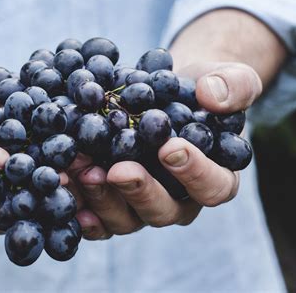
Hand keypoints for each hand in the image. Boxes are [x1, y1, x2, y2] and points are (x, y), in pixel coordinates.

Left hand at [71, 62, 262, 238]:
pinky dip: (79, 206)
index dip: (194, 172)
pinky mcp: (113, 202)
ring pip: (125, 218)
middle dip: (139, 191)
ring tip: (82, 171)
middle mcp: (178, 201)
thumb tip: (211, 95)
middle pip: (163, 211)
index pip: (212, 187)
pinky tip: (62, 188)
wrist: (165, 94)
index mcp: (214, 178)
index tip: (170, 147)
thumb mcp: (228, 78)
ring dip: (102, 198)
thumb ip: (233, 86)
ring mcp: (142, 205)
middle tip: (118, 170)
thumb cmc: (201, 91)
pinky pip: (97, 216)